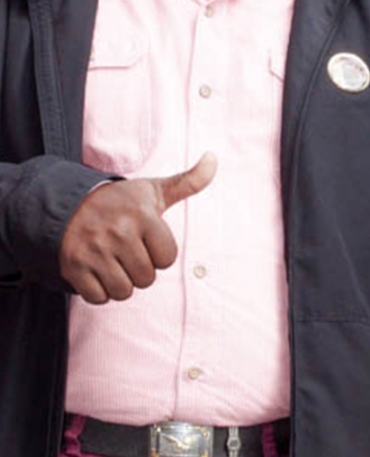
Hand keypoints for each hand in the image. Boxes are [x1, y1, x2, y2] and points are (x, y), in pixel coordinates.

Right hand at [58, 153, 216, 303]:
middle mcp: (118, 233)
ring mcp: (94, 251)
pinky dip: (100, 292)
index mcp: (143, 216)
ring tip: (115, 263)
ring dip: (122, 283)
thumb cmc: (121, 202)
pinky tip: (99, 272)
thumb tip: (213, 158)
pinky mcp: (73, 267)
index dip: (160, 254)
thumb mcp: (155, 190)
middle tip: (130, 253)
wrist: (69, 204)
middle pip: (146, 278)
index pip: (167, 258)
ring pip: (123, 291)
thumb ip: (190, 180)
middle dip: (142, 271)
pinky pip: (98, 298)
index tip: (148, 241)